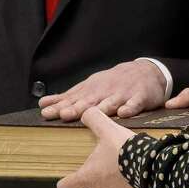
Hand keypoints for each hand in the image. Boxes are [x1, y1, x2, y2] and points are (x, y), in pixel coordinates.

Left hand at [38, 60, 167, 121]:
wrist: (145, 71)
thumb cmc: (113, 82)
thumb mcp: (89, 87)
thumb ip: (67, 98)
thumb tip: (43, 104)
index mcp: (92, 90)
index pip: (74, 100)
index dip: (60, 107)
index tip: (46, 113)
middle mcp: (105, 92)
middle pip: (90, 101)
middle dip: (77, 108)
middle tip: (64, 114)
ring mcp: (122, 94)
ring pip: (111, 103)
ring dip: (101, 109)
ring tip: (91, 115)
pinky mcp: (140, 97)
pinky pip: (135, 104)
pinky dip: (129, 108)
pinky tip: (123, 113)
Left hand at [56, 107, 144, 187]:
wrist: (153, 168)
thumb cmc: (126, 150)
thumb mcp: (108, 129)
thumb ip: (94, 119)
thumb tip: (86, 113)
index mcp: (86, 178)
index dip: (66, 182)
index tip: (72, 176)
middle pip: (91, 187)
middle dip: (99, 176)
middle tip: (111, 161)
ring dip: (115, 183)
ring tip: (127, 168)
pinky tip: (137, 176)